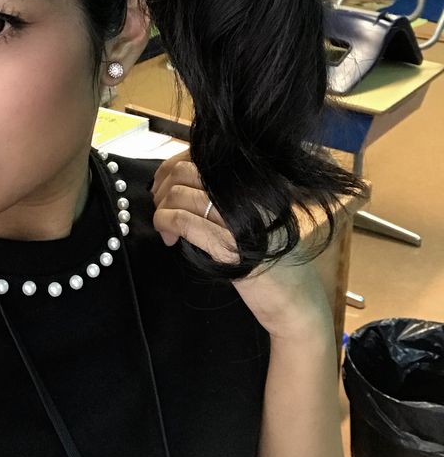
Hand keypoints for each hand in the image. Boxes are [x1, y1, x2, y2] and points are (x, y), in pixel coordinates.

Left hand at [151, 151, 333, 342]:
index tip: (162, 185)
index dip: (172, 167)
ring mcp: (239, 218)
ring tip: (164, 227)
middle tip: (159, 208)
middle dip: (162, 188)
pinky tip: (168, 238)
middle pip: (185, 171)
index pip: (201, 156)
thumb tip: (177, 181)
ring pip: (179, 195)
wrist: (296, 300)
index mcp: (253, 182)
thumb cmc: (272, 259)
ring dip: (161, 210)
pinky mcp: (228, 246)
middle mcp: (248, 193)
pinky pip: (183, 222)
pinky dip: (165, 224)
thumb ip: (224, 197)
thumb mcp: (253, 217)